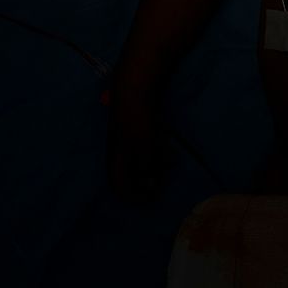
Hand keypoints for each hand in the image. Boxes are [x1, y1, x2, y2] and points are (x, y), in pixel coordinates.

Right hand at [106, 88, 165, 204]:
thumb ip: (146, 170)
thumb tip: (150, 187)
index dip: (135, 196)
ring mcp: (127, 140)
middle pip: (132, 175)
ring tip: (171, 161)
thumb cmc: (136, 121)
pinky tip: (169, 147)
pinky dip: (157, 150)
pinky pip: (147, 147)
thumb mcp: (143, 150)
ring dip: (156, 164)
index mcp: (116, 161)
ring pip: (141, 160)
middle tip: (163, 179)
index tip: (152, 197)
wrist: (134, 89)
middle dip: (149, 178)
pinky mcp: (136, 129)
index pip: (120, 187)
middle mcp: (119, 153)